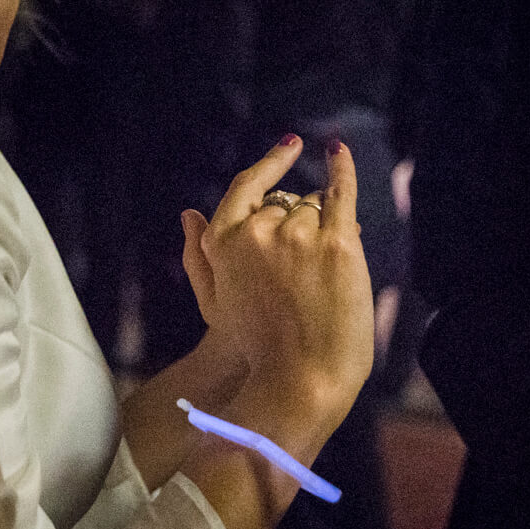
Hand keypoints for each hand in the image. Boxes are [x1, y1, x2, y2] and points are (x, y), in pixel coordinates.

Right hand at [180, 136, 374, 413]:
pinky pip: (340, 194)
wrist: (297, 381)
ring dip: (323, 225)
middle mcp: (257, 232)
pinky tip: (338, 150)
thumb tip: (188, 213)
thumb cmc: (257, 349)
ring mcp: (297, 235)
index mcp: (224, 243)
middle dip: (300, 222)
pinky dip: (341, 169)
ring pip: (316, 207)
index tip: (287, 147)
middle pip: (287, 202)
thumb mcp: (214, 303)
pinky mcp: (336, 245)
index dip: (267, 166)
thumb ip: (198, 256)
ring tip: (324, 275)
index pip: (245, 190)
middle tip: (308, 269)